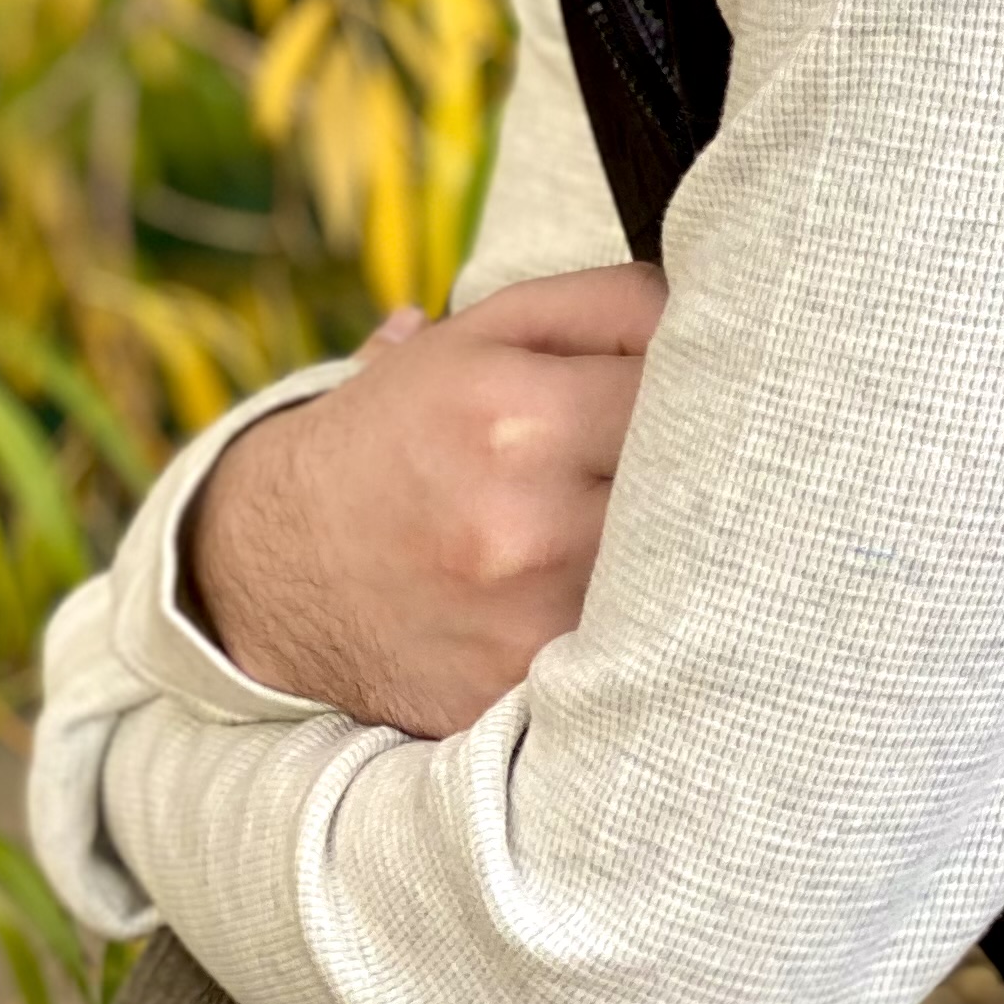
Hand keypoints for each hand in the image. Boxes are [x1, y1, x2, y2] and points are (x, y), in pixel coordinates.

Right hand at [179, 265, 667, 739]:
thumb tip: (720, 310)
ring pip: (676, 582)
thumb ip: (607, 305)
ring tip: (662, 533)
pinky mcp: (525, 697)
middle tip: (709, 464)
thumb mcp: (481, 334)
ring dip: (678, 555)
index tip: (713, 394)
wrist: (283, 561)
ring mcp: (530, 625)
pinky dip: (639, 632)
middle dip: (709, 474)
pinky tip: (623, 609)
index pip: (690, 393)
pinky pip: (628, 657)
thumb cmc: (403, 431)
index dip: (714, 388)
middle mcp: (530, 526)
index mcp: (521, 417)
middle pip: (698, 495)